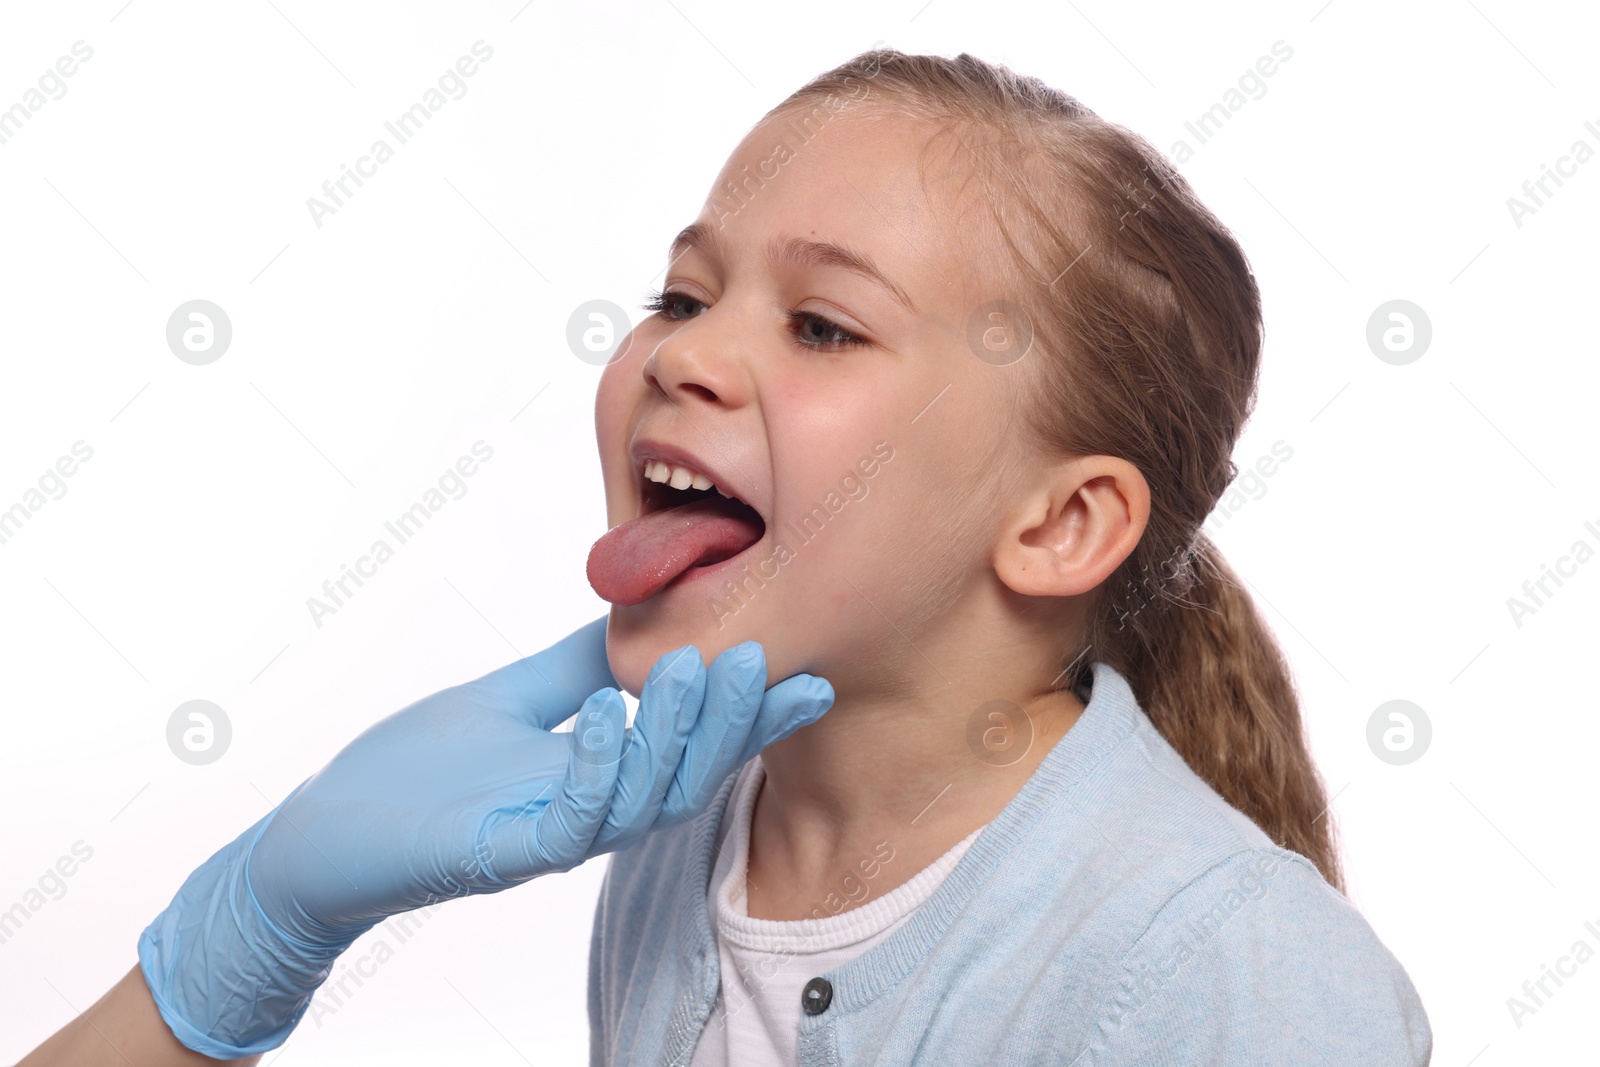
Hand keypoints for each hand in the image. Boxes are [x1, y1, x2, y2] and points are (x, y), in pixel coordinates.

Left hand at [137, 617, 831, 1057]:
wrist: (317, 836)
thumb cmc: (409, 775)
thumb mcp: (509, 702)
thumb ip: (574, 667)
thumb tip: (637, 616)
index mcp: (594, 780)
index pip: (688, 753)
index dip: (750, 723)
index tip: (807, 679)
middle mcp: (583, 816)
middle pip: (684, 780)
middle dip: (731, 723)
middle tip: (763, 659)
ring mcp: (541, 839)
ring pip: (640, 800)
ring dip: (677, 736)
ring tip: (701, 667)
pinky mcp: (494, 856)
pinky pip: (565, 823)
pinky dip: (594, 765)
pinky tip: (604, 709)